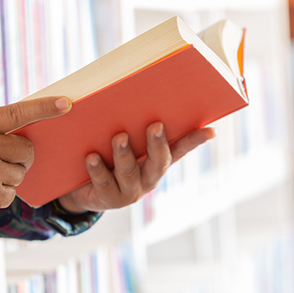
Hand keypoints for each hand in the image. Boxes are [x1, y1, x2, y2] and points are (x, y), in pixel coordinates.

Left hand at [56, 122, 214, 211]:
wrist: (83, 190)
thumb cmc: (106, 157)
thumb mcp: (119, 140)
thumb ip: (126, 123)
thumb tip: (122, 93)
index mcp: (155, 161)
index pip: (179, 149)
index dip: (194, 140)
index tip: (210, 130)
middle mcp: (148, 177)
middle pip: (159, 162)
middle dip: (157, 143)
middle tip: (155, 125)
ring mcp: (131, 190)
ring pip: (130, 172)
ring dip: (125, 153)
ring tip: (119, 137)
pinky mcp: (109, 199)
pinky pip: (104, 183)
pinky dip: (98, 169)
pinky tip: (92, 156)